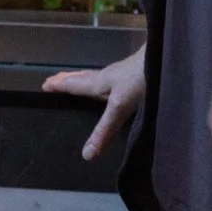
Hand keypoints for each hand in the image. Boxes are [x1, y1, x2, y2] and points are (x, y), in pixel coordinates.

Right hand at [41, 46, 145, 160]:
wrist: (166, 55)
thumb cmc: (141, 77)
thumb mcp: (120, 107)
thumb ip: (104, 130)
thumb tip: (86, 154)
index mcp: (101, 82)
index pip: (76, 85)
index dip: (61, 86)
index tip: (45, 84)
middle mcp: (109, 76)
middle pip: (83, 78)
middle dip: (69, 80)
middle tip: (54, 79)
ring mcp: (122, 74)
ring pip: (96, 77)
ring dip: (83, 79)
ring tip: (77, 80)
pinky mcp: (134, 73)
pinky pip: (110, 79)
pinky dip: (101, 81)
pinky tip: (111, 85)